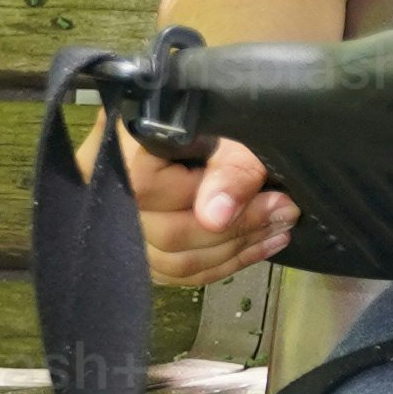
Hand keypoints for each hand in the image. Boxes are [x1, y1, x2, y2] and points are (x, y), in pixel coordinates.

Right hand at [121, 124, 293, 289]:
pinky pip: (179, 272)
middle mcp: (107, 193)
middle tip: (285, 211)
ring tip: (280, 228)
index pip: (150, 185)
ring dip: (237, 248)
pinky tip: (259, 246)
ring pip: (176, 259)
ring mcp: (116, 229)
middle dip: (239, 227)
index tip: (271, 192)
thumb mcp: (230, 131)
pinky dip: (224, 264)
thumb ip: (227, 168)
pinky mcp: (139, 252)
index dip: (212, 194)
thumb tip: (216, 217)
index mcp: (120, 151)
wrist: (195, 125)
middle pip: (169, 232)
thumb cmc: (215, 121)